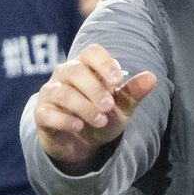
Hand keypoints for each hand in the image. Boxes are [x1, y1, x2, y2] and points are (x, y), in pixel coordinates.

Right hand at [32, 43, 156, 173]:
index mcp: (87, 66)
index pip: (92, 52)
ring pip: (62, 92)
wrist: (82, 142)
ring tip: (100, 121)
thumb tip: (152, 77)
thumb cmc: (103, 115)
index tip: (117, 81)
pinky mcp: (41, 113)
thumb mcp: (122, 106)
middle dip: (94, 90)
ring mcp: (50, 92)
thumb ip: (134, 92)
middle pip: (75, 70)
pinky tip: (79, 126)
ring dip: (83, 107)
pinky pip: (46, 112)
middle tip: (109, 107)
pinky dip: (64, 119)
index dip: (104, 63)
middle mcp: (65, 74)